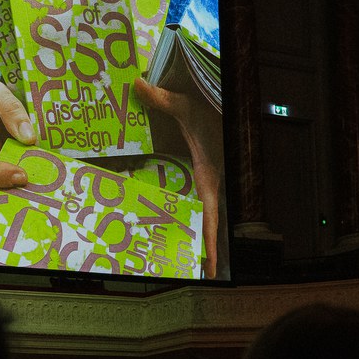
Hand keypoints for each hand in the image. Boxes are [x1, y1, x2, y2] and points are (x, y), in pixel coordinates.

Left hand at [133, 77, 222, 279]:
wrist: (221, 105)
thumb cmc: (207, 109)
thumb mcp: (185, 106)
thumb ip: (160, 99)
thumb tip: (137, 86)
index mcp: (207, 175)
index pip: (210, 215)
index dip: (209, 241)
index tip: (211, 267)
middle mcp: (207, 184)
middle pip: (206, 223)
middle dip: (203, 248)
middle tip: (198, 272)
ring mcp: (203, 182)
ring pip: (200, 214)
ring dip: (194, 235)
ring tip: (186, 259)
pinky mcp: (197, 178)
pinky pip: (193, 202)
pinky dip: (188, 217)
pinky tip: (175, 226)